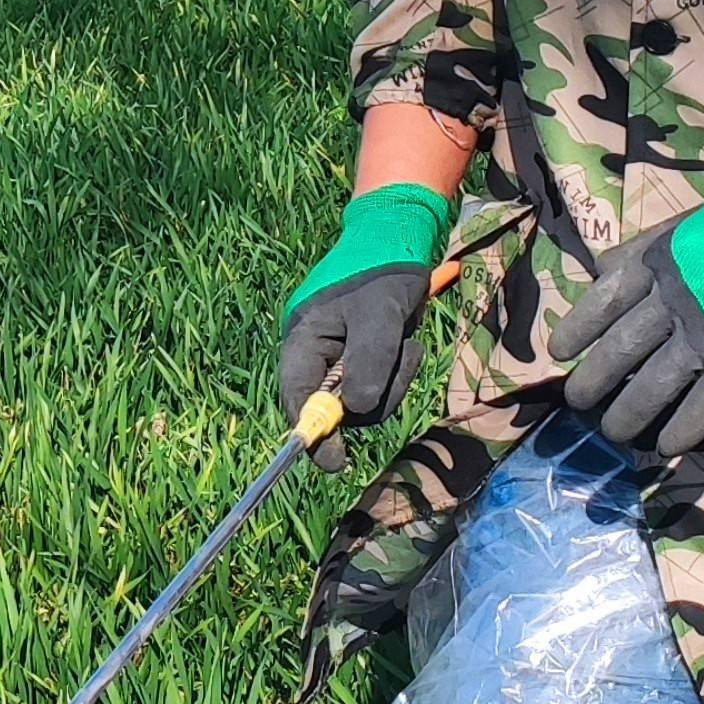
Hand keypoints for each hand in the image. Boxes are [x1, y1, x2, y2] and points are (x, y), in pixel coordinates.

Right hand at [280, 182, 449, 467]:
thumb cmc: (383, 271)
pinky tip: (406, 339)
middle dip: (373, 393)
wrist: (402, 241)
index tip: (334, 462)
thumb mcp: (379, 316)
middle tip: (399, 359)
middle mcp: (317, 353)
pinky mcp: (365, 358)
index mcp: (304, 339)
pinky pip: (381, 384)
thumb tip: (357, 411)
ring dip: (393, 378)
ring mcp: (342, 357)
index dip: (311, 434)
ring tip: (405, 341)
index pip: (297, 397)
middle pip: (335, 406)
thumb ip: (368, 362)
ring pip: (365, 400)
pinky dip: (399, 369)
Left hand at [551, 173, 703, 454]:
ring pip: (653, 384)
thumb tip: (600, 270)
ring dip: (628, 414)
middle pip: (621, 349)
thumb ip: (646, 248)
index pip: (604, 300)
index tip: (559, 351)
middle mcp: (675, 302)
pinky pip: (703, 406)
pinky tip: (666, 446)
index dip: (579, 327)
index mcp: (660, 263)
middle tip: (576, 401)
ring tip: (612, 432)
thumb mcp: (691, 223)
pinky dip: (683, 428)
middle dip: (593, 379)